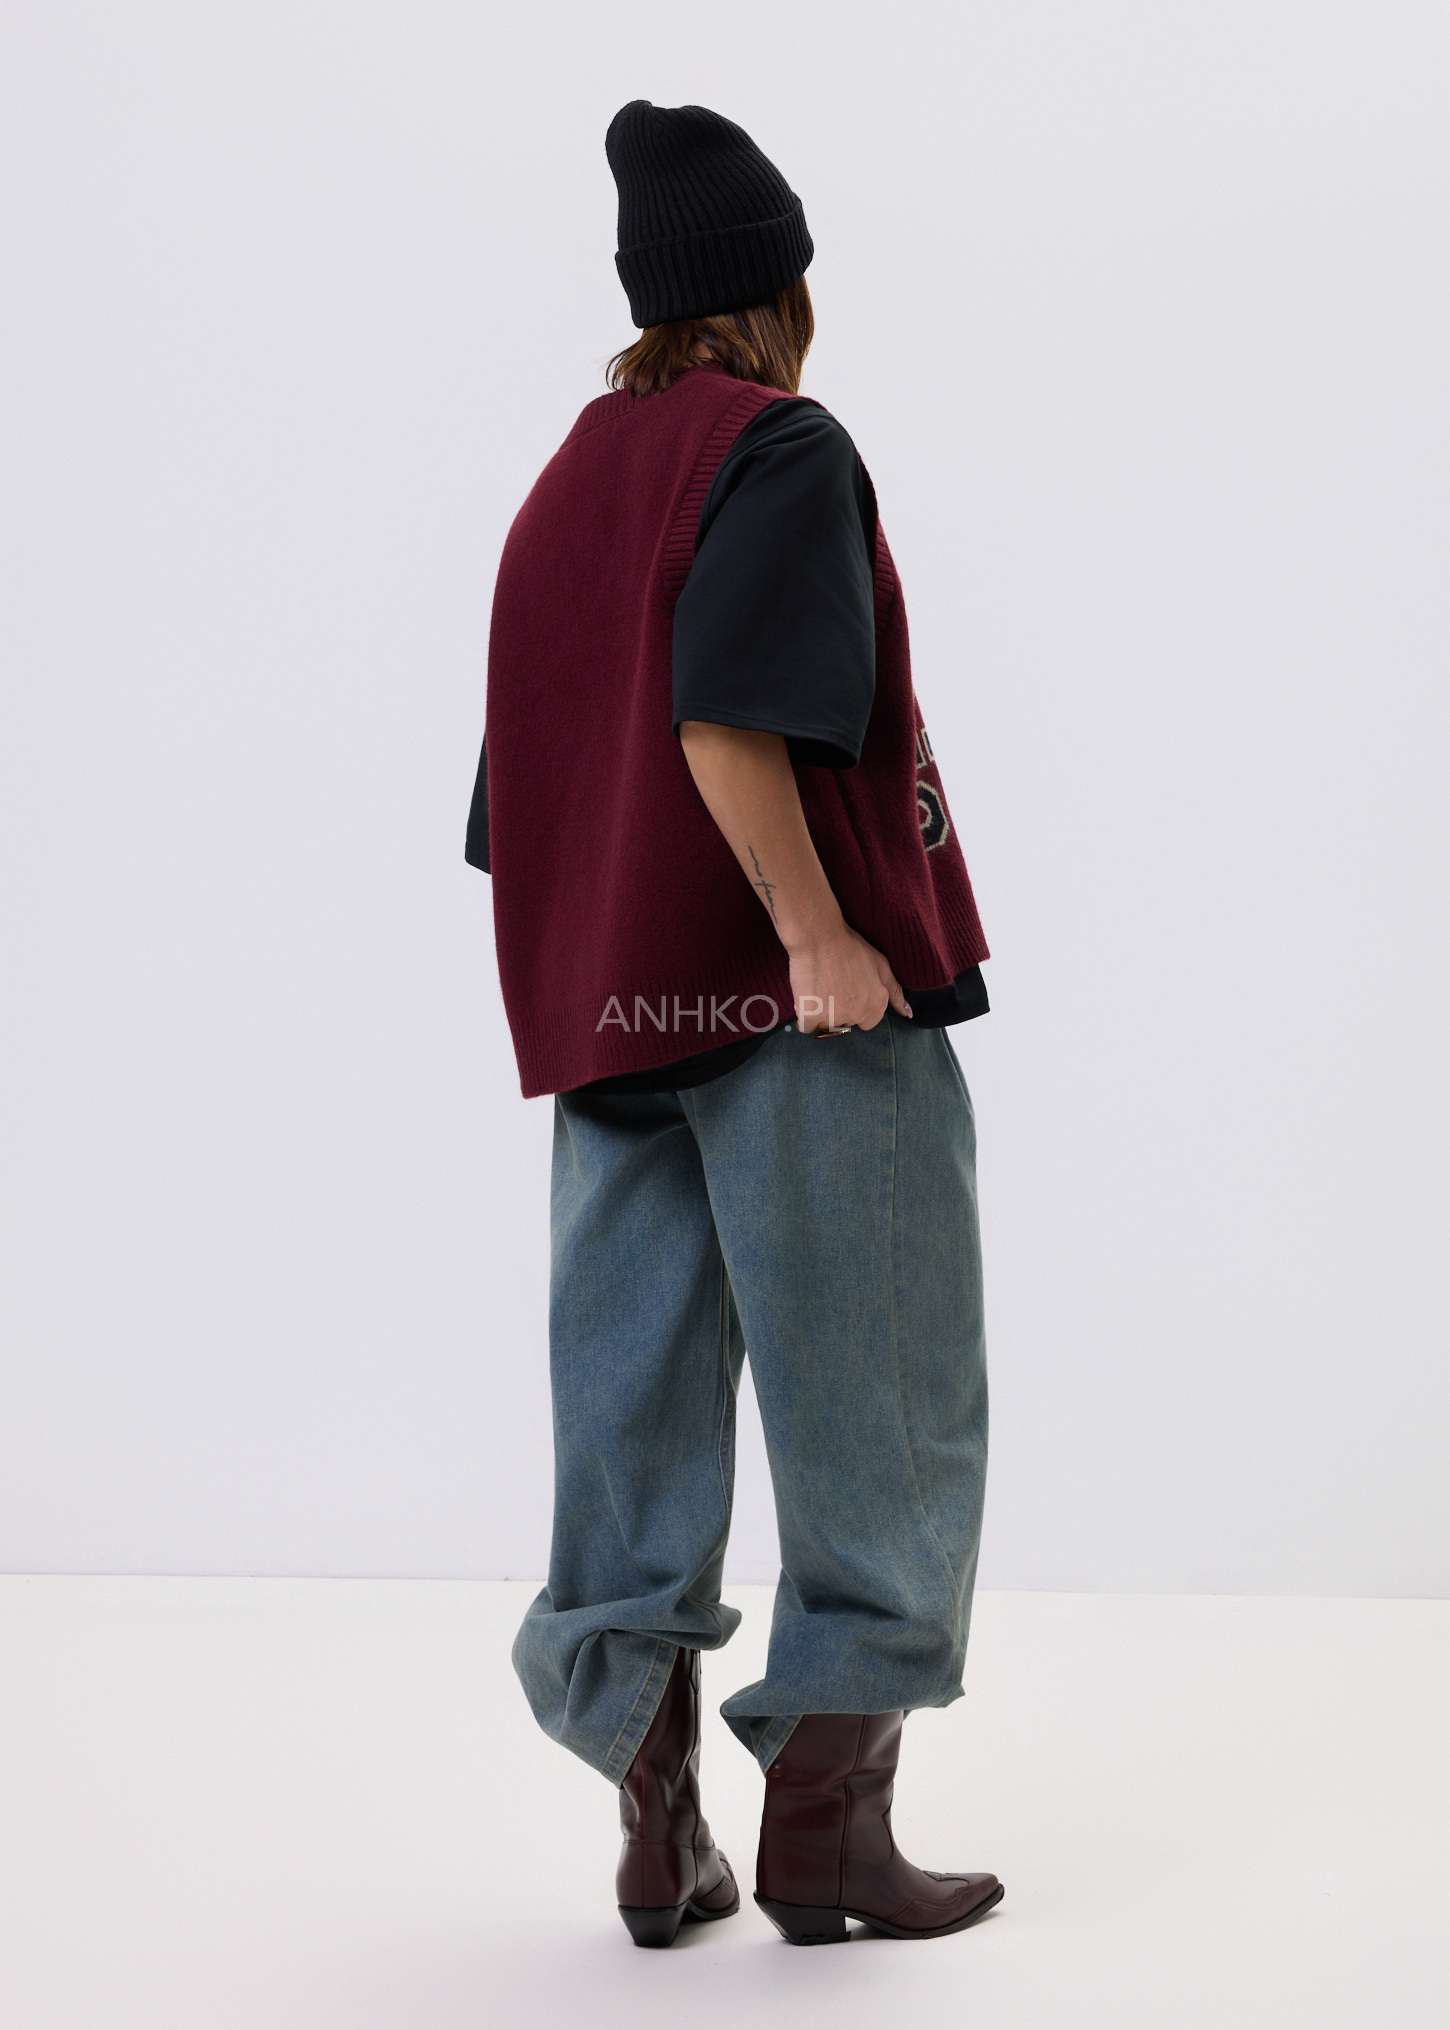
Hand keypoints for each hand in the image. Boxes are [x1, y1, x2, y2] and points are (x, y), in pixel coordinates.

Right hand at [788, 917, 911, 1032]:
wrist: (819, 938)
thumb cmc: (850, 946)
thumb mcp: (881, 965)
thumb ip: (895, 992)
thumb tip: (907, 1014)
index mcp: (876, 1005)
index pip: (868, 1023)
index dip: (858, 1009)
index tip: (848, 993)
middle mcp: (857, 1015)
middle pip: (846, 1025)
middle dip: (840, 1012)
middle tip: (832, 989)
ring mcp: (833, 1018)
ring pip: (826, 1026)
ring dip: (822, 1014)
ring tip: (818, 990)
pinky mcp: (809, 1017)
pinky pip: (806, 1027)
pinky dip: (804, 1016)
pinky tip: (806, 998)